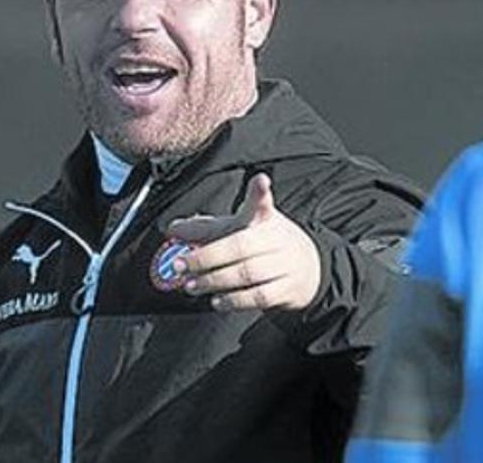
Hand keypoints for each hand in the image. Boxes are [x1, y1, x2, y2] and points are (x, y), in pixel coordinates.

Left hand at [169, 173, 320, 310]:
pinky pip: (258, 296)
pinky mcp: (286, 289)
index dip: (260, 192)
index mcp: (264, 218)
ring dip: (213, 281)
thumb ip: (206, 228)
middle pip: (241, 245)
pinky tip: (217, 301)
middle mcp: (275, 239)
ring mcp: (284, 264)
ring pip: (247, 273)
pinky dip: (234, 300)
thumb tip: (174, 229)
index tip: (260, 181)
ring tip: (191, 285)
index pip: (262, 202)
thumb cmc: (266, 245)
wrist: (309, 269)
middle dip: (206, 256)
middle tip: (180, 264)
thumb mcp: (240, 228)